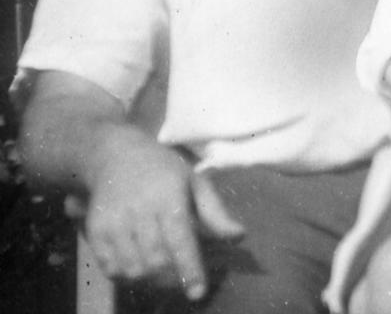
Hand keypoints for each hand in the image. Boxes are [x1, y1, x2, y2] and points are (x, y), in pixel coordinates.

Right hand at [82, 137, 242, 300]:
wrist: (115, 155)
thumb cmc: (164, 169)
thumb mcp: (196, 182)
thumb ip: (216, 212)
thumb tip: (239, 236)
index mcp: (168, 197)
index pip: (179, 240)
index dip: (189, 269)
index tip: (198, 292)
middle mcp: (138, 211)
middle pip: (155, 261)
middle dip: (172, 279)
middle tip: (182, 282)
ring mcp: (113, 222)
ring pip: (132, 268)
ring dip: (150, 281)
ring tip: (163, 275)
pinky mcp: (95, 230)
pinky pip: (110, 267)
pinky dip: (126, 276)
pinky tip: (139, 267)